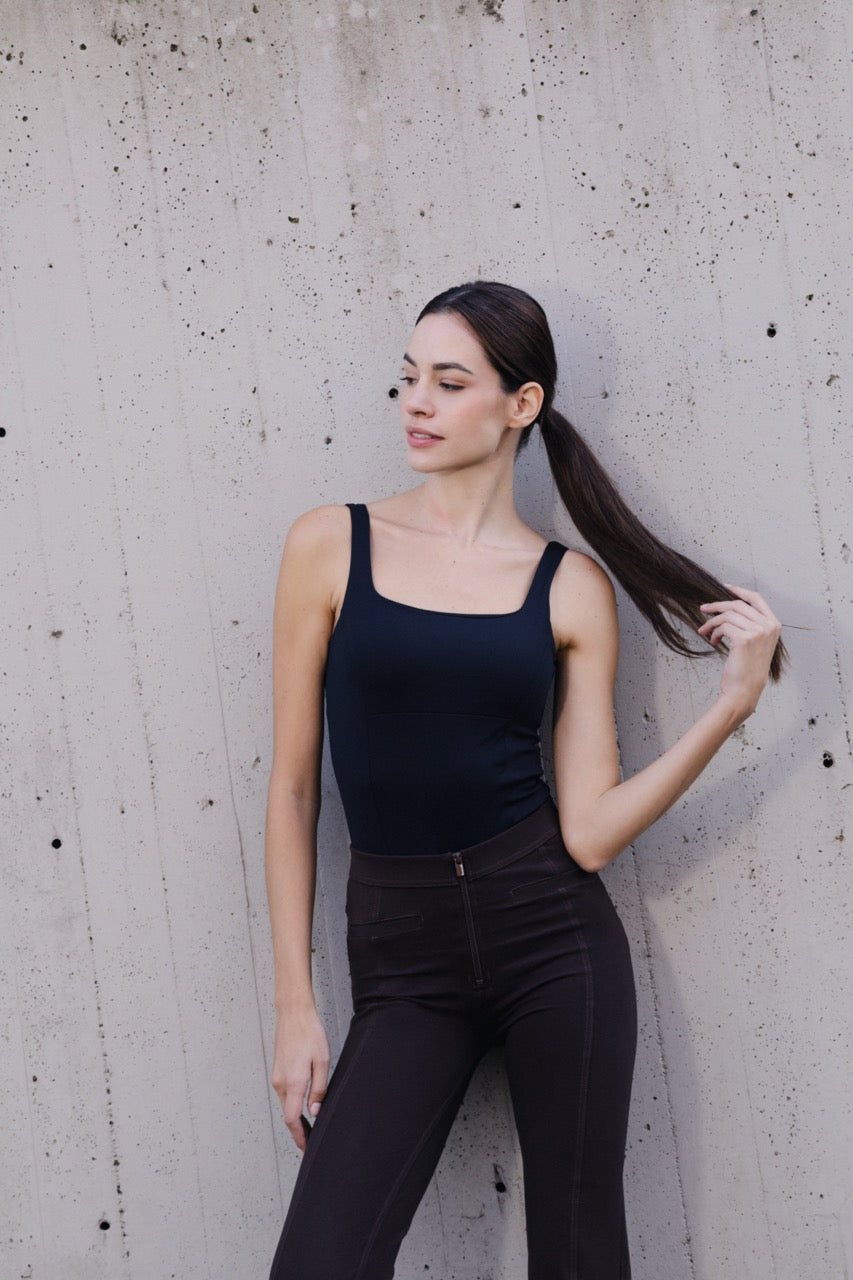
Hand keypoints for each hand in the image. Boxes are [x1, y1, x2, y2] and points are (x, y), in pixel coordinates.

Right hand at [270, 1006, 329, 1152]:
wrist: (293, 1013)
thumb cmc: (309, 1033)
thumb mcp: (322, 1061)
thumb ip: (319, 1089)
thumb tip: (315, 1111)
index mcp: (294, 1082)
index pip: (292, 1119)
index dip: (299, 1136)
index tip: (306, 1147)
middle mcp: (281, 1083)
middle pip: (287, 1115)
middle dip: (298, 1131)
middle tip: (310, 1142)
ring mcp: (277, 1077)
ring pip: (285, 1105)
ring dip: (295, 1118)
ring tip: (309, 1127)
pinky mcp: (277, 1071)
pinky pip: (284, 1094)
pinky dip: (291, 1105)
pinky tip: (301, 1107)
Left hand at [697, 583, 781, 718]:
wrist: (744, 689)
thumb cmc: (747, 668)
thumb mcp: (755, 642)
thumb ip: (750, 624)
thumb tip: (729, 607)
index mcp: (774, 624)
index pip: (757, 598)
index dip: (740, 591)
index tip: (726, 587)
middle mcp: (768, 626)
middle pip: (738, 604)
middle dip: (717, 605)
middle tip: (703, 609)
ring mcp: (758, 632)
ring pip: (728, 614)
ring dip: (712, 622)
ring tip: (705, 631)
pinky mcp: (744, 639)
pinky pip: (723, 626)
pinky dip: (713, 632)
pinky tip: (712, 641)